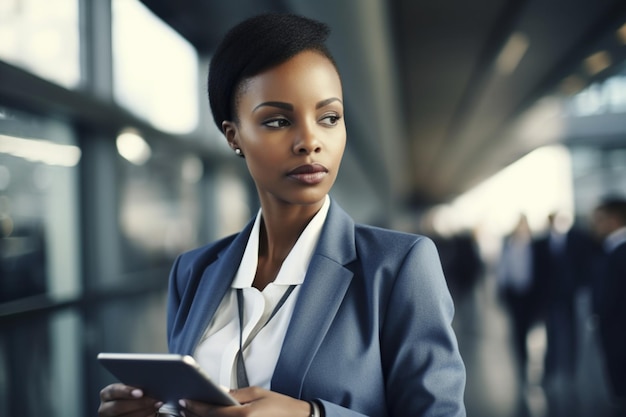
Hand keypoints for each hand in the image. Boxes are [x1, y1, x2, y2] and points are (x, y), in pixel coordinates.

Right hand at [98, 383, 162, 416]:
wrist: (127, 408)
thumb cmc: (130, 396)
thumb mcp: (129, 389)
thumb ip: (135, 386)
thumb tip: (150, 382)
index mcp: (107, 394)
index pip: (114, 391)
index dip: (127, 391)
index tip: (140, 392)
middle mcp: (105, 408)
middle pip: (118, 407)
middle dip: (138, 404)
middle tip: (153, 401)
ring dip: (143, 412)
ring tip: (156, 406)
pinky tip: (152, 414)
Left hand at [179, 386, 309, 416]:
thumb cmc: (281, 407)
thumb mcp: (258, 393)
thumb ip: (236, 394)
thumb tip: (218, 392)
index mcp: (245, 415)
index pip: (213, 411)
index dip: (196, 406)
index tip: (184, 401)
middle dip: (194, 415)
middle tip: (182, 407)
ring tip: (189, 414)